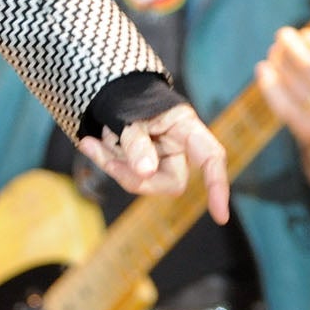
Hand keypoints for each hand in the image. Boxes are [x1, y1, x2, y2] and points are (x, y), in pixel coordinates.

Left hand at [77, 101, 230, 224]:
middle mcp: (178, 147)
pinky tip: (89, 144)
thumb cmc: (129, 99)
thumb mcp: (130, 115)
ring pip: (143, 180)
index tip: (220, 217)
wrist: (112, 92)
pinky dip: (106, 160)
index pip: (211, 157)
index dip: (218, 186)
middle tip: (104, 157)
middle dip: (135, 176)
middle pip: (171, 181)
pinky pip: (126, 175)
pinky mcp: (141, 166)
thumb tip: (146, 173)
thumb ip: (137, 142)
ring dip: (114, 163)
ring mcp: (160, 159)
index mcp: (185, 127)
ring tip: (93, 140)